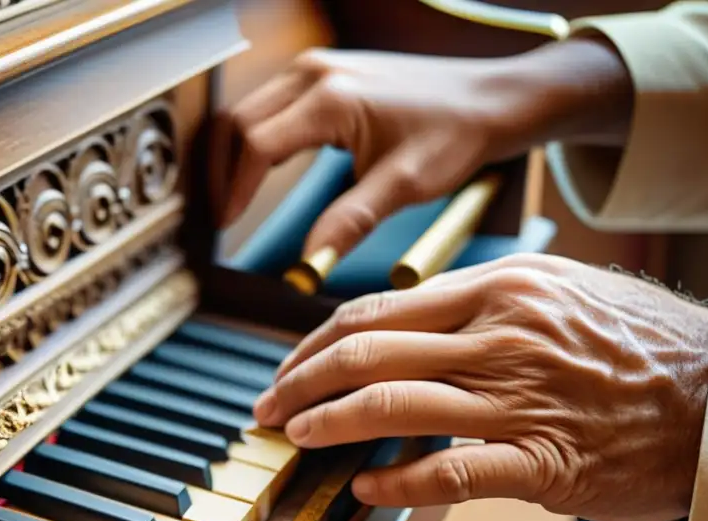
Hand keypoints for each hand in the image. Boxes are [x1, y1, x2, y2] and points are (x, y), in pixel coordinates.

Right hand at [212, 40, 631, 259]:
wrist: (490, 100)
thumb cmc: (454, 136)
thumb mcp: (403, 187)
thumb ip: (348, 223)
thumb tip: (306, 265)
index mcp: (330, 98)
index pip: (254, 145)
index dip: (234, 190)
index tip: (225, 225)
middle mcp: (316, 73)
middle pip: (237, 123)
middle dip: (221, 172)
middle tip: (217, 217)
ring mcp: (318, 68)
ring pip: (248, 110)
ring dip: (233, 154)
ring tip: (231, 200)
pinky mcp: (325, 74)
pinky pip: (270, 105)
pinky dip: (254, 140)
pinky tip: (258, 172)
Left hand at [253, 255, 707, 520]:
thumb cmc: (635, 346)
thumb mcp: (557, 293)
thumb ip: (479, 304)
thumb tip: (402, 322)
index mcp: (498, 289)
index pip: (374, 312)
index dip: (314, 344)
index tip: (286, 369)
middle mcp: (500, 335)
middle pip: (366, 354)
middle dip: (299, 383)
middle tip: (267, 409)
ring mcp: (520, 399)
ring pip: (392, 406)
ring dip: (326, 425)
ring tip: (295, 439)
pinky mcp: (542, 461)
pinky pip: (448, 474)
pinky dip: (395, 482)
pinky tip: (364, 488)